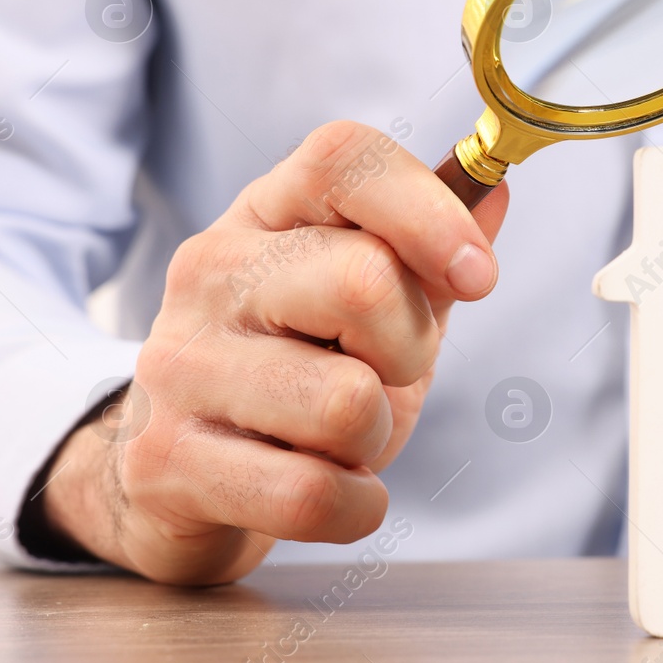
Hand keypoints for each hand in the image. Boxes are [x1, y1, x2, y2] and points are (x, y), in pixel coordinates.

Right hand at [41, 122, 507, 584]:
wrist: (178, 474)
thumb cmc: (300, 373)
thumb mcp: (375, 307)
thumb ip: (431, 254)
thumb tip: (495, 192)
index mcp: (267, 211)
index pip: (344, 156)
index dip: (429, 210)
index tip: (479, 276)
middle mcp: (211, 269)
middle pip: (365, 281)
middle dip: (411, 347)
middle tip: (386, 374)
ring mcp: (179, 362)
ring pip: (345, 402)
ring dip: (375, 436)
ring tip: (339, 436)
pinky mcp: (166, 459)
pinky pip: (311, 493)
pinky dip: (354, 506)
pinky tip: (330, 490)